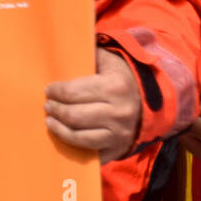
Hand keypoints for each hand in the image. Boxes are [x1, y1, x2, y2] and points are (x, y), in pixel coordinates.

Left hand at [45, 48, 142, 162]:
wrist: (152, 103)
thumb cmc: (122, 78)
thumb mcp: (109, 61)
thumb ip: (88, 55)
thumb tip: (62, 48)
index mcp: (114, 87)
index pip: (72, 92)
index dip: (55, 92)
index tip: (48, 90)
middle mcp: (118, 113)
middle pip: (73, 116)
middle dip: (55, 110)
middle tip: (47, 106)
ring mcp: (120, 134)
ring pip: (79, 137)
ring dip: (59, 129)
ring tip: (50, 121)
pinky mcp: (118, 149)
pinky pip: (90, 153)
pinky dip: (74, 146)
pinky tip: (65, 135)